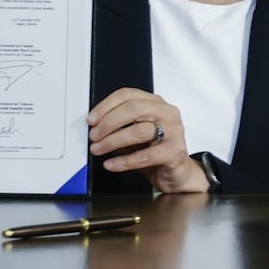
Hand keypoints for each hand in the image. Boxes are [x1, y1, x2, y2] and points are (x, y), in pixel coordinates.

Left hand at [87, 87, 207, 193]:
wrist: (176, 173)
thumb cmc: (154, 151)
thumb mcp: (134, 134)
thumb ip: (120, 126)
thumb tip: (95, 127)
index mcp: (156, 103)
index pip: (128, 95)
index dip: (106, 106)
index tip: (91, 120)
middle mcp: (167, 112)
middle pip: (134, 108)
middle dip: (108, 122)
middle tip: (94, 136)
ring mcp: (174, 131)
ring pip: (140, 130)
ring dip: (113, 141)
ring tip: (98, 149)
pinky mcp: (175, 151)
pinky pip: (146, 156)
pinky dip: (125, 161)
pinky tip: (111, 164)